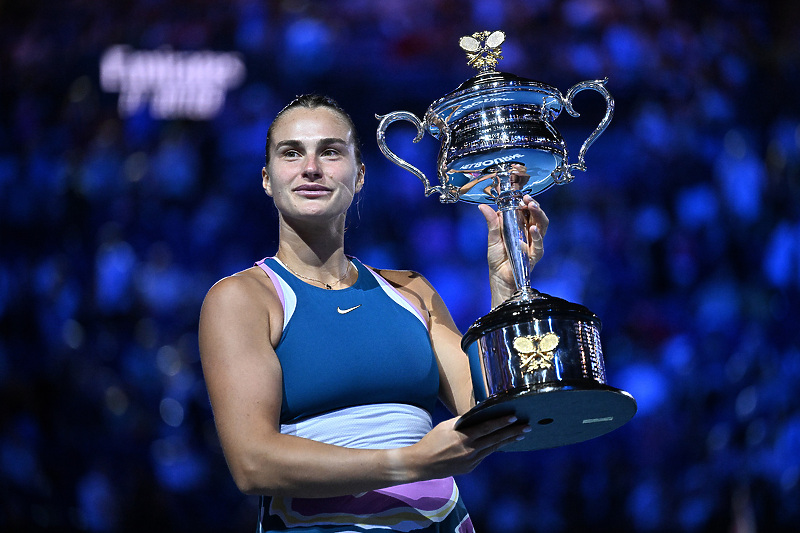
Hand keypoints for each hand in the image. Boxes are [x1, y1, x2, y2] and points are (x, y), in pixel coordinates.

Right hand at [403, 415, 529, 479]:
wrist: (422, 464)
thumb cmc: (432, 441)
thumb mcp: (446, 426)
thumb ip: (463, 421)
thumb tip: (478, 414)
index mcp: (464, 438)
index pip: (487, 428)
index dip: (501, 422)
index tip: (514, 416)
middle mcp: (470, 451)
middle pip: (495, 439)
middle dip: (512, 432)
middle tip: (527, 427)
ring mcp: (471, 461)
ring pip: (493, 448)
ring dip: (507, 441)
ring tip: (520, 435)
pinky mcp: (470, 468)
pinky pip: (484, 456)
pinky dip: (493, 448)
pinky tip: (501, 443)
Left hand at [479, 187, 548, 305]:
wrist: (499, 277)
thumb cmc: (497, 259)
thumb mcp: (492, 238)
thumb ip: (492, 223)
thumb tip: (483, 207)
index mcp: (521, 227)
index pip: (527, 211)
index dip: (526, 202)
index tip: (521, 195)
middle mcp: (529, 234)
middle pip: (537, 216)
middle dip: (535, 206)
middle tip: (528, 199)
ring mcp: (534, 244)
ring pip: (542, 226)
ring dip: (538, 215)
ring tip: (532, 206)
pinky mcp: (534, 255)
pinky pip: (539, 245)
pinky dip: (537, 236)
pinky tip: (533, 228)